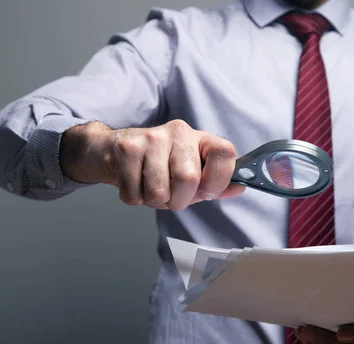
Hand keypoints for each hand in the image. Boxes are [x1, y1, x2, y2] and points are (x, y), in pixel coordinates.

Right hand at [60, 119, 244, 209]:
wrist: (112, 150)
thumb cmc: (156, 165)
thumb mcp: (190, 172)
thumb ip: (216, 183)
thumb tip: (241, 187)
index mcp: (199, 138)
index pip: (225, 153)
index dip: (217, 180)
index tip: (205, 191)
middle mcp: (179, 132)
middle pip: (189, 180)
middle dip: (178, 200)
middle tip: (169, 195)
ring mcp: (151, 137)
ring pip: (160, 191)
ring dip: (153, 201)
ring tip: (149, 187)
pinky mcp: (127, 148)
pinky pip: (135, 193)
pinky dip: (134, 198)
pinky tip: (133, 183)